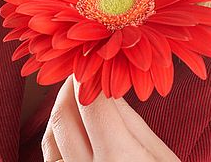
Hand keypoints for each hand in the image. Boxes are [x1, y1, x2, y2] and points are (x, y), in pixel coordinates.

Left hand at [41, 75, 180, 161]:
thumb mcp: (162, 159)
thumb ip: (132, 122)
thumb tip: (108, 86)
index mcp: (118, 161)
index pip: (91, 102)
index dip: (90, 74)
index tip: (93, 58)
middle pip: (63, 117)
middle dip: (69, 87)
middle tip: (82, 70)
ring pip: (48, 140)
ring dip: (59, 110)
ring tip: (75, 94)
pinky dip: (56, 138)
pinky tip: (71, 127)